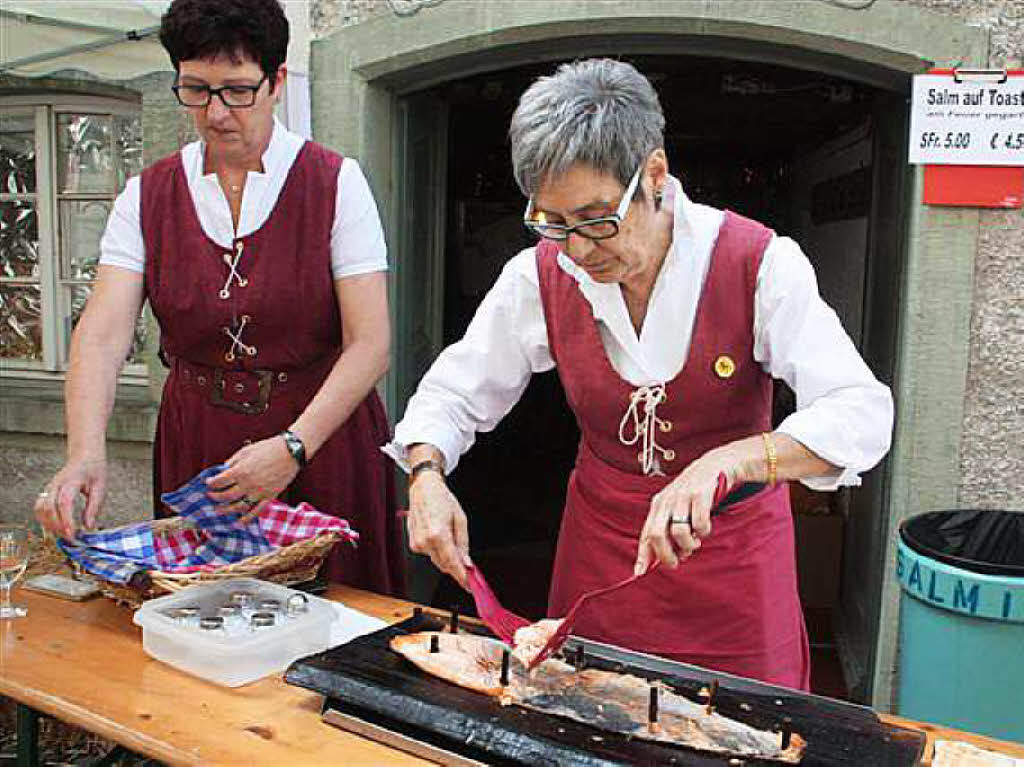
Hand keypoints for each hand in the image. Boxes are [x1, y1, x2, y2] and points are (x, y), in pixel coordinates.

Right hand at [34, 458, 107, 539]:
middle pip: (48, 507)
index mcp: (72, 481)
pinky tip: (56, 527)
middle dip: (57, 525)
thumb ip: (94, 507)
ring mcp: (49, 488)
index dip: (66, 519)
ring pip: (40, 509)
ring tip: (63, 534)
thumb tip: (89, 527)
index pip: (64, 502)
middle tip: (70, 538)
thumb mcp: (100, 488)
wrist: (85, 456)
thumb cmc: (94, 471)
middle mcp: (56, 484)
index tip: (72, 534)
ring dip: (49, 524)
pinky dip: (44, 519)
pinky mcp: (47, 492)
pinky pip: (39, 508)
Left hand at [205, 436, 299, 516]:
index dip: (211, 483)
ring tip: (218, 510)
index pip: (219, 482)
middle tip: (210, 496)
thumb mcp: (246, 451)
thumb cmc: (268, 448)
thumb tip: (223, 471)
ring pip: (238, 506)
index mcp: (240, 471)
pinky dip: (247, 518)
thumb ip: (233, 462)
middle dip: (215, 497)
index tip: (208, 483)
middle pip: (226, 496)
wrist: (291, 452)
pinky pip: (256, 511)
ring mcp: (259, 492)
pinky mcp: (269, 496)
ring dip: (226, 510)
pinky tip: (239, 522)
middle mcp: (248, 484)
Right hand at [406, 470, 470, 588]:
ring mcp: (417, 544)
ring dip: (447, 557)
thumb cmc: (441, 499)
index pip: (453, 564)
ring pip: (437, 560)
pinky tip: (440, 536)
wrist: (423, 488)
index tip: (470, 586)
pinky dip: (438, 550)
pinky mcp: (413, 544)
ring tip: (451, 539)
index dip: (462, 577)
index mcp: (438, 534)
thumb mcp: (460, 520)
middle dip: (457, 567)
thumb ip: (463, 544)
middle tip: (468, 567)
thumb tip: (467, 562)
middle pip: (445, 565)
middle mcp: (425, 542)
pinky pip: (430, 554)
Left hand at [634, 446, 744, 574]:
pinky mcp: (699, 494)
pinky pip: (699, 524)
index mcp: (658, 505)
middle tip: (676, 561)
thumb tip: (663, 559)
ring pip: (678, 532)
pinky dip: (703, 532)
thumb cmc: (696, 493)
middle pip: (656, 535)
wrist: (716, 465)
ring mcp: (681, 497)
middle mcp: (666, 501)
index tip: (640, 573)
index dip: (642, 555)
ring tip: (694, 544)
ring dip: (688, 546)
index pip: (645, 534)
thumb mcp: (678, 508)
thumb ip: (670, 530)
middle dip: (666, 555)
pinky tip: (704, 529)